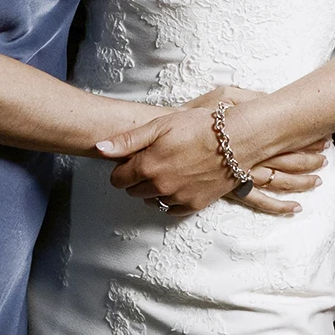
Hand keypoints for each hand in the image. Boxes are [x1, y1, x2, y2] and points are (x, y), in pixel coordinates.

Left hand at [96, 102, 319, 218]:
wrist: (236, 140)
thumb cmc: (197, 127)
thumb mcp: (159, 126)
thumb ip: (127, 141)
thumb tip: (99, 148)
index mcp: (148, 166)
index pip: (118, 180)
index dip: (121, 169)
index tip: (131, 160)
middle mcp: (161, 186)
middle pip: (133, 192)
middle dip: (136, 178)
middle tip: (150, 161)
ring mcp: (178, 198)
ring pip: (152, 202)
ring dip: (153, 190)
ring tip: (166, 170)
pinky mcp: (195, 205)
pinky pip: (172, 209)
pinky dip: (170, 199)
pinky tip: (178, 182)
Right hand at [179, 86, 328, 209]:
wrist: (166, 141)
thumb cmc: (191, 117)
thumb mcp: (220, 96)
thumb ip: (246, 98)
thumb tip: (269, 97)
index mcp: (248, 134)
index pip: (286, 138)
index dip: (306, 139)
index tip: (323, 136)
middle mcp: (248, 158)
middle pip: (287, 161)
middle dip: (309, 158)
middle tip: (326, 155)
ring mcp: (240, 176)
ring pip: (278, 183)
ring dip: (300, 182)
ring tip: (318, 181)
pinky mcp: (229, 190)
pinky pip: (259, 201)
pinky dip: (278, 206)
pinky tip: (293, 208)